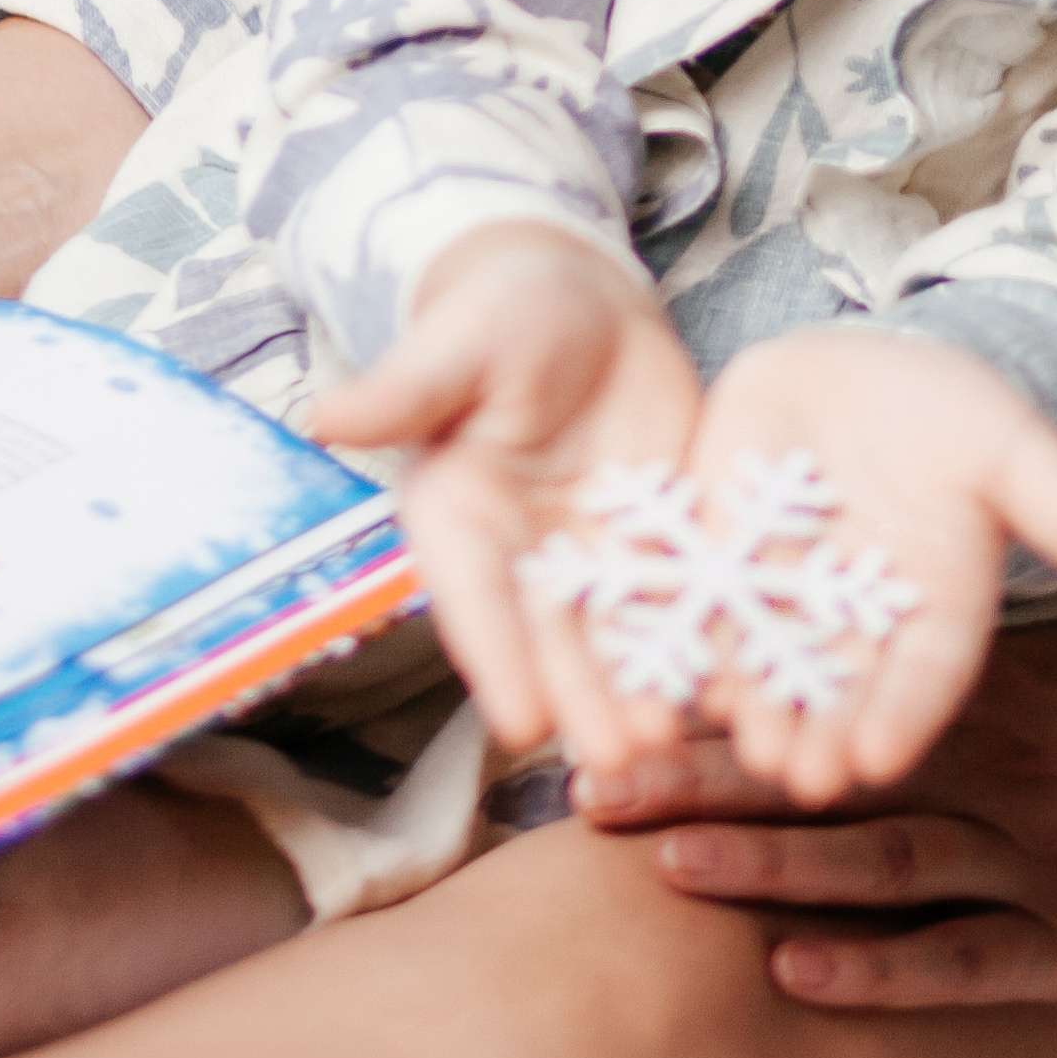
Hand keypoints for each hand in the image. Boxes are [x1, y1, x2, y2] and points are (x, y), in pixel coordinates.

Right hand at [311, 224, 703, 777]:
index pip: (475, 600)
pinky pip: (679, 593)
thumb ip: (406, 389)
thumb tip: (324, 415)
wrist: (578, 296)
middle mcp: (521, 555)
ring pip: (616, 635)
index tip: (520, 726)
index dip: (498, 661)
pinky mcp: (655, 536)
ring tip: (677, 744)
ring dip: (641, 689)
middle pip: (551, 639)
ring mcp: (591, 554)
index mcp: (457, 519)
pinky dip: (700, 636)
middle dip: (583, 700)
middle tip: (623, 761)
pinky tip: (732, 680)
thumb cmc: (501, 310)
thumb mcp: (458, 344)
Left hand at [601, 612, 1056, 1007]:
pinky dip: (877, 967)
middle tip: (590, 783)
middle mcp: (1025, 765)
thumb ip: (994, 644)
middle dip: (710, 773)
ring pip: (883, 863)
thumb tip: (872, 613)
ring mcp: (1054, 863)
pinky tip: (791, 967)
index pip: (849, 673)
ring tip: (655, 863)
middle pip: (839, 769)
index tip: (638, 678)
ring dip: (764, 863)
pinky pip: (964, 962)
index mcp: (1021, 675)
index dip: (740, 682)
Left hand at [661, 328, 1056, 808]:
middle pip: (834, 686)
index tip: (878, 758)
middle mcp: (854, 627)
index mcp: (934, 612)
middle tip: (792, 778)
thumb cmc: (954, 415)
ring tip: (720, 732)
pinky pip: (687, 602)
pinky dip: (666, 629)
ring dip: (737, 698)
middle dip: (814, 728)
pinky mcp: (715, 563)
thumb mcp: (1017, 457)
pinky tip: (644, 658)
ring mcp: (782, 601)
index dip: (901, 713)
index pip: (924, 675)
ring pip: (756, 657)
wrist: (859, 371)